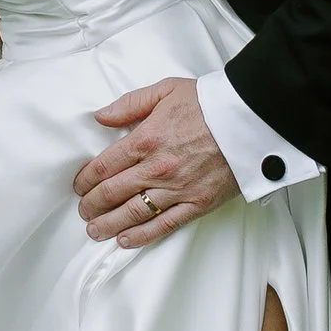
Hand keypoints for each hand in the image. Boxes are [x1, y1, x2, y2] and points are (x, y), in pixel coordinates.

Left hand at [75, 76, 239, 248]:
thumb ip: (129, 104)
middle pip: (112, 193)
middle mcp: (157, 168)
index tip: (79, 185)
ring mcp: (177, 189)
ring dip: (109, 224)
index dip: (86, 179)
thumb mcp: (165, 90)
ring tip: (94, 230)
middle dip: (92, 204)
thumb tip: (100, 116)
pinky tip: (125, 240)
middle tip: (83, 210)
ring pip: (133, 213)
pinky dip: (142, 236)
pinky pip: (164, 225)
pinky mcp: (197, 203)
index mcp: (145, 140)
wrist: (251, 119)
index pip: (103, 166)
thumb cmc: (210, 103)